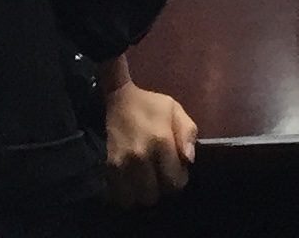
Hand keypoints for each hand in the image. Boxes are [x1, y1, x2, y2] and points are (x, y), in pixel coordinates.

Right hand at [99, 70, 197, 204]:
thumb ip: (188, 134)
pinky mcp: (109, 167)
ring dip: (143, 193)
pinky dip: (128, 193)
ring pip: (136, 199)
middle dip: (161, 189)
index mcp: (161, 141)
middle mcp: (141, 156)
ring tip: (147, 180)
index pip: (173, 182)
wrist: (120, 100)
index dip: (179, 181)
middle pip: (154, 195)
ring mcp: (122, 164)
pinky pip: (120, 195)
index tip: (177, 172)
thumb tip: (189, 160)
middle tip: (161, 176)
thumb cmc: (151, 106)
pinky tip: (133, 181)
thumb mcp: (176, 110)